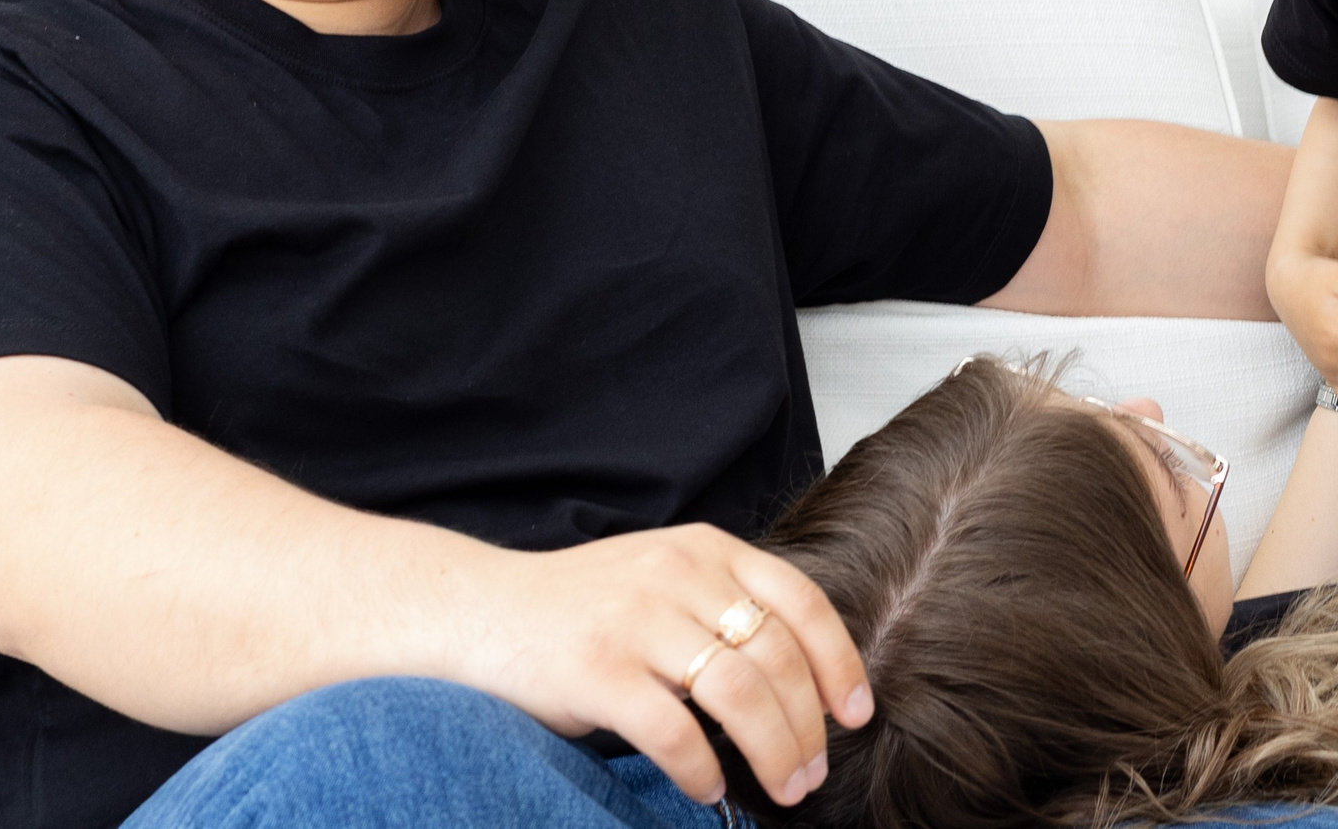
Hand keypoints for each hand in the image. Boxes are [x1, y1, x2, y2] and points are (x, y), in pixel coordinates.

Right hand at [465, 523, 872, 808]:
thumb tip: (802, 685)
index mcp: (706, 548)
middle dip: (808, 726)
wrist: (480, 609)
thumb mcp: (665, 578)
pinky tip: (707, 790)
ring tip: (783, 787)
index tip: (856, 713)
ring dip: (773, 752)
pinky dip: (702, 770)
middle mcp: (679, 573)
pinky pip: (675, 732)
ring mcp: (637, 619)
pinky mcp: (597, 670)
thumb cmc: (584, 607)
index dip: (839, 661)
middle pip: (777, 657)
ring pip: (740, 694)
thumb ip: (724, 606)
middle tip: (814, 772)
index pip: (801, 600)